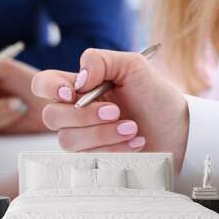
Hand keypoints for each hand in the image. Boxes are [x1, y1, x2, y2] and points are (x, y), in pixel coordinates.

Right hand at [31, 49, 188, 171]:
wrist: (176, 128)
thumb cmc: (154, 96)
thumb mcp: (132, 66)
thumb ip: (100, 61)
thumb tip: (77, 81)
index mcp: (78, 87)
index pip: (43, 85)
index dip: (48, 88)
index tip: (71, 92)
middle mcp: (74, 113)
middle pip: (51, 117)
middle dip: (84, 116)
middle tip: (116, 112)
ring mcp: (81, 137)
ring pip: (68, 141)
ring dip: (103, 135)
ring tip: (132, 128)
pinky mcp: (92, 158)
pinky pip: (87, 158)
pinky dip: (114, 150)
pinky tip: (135, 143)